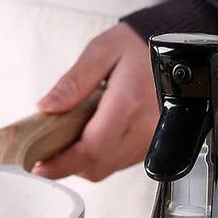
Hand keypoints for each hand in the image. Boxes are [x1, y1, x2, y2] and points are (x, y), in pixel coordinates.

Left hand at [34, 22, 158, 181]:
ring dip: (84, 162)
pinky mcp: (153, 146)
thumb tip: (48, 106)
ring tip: (70, 138)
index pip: (91, 149)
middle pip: (98, 166)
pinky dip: (101, 157)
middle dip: (69, 165)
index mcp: (128, 104)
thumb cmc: (142, 49)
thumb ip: (74, 81)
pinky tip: (93, 136)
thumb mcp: (102, 52)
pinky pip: (122, 163)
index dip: (63, 163)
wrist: (176, 56)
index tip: (40, 167)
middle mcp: (143, 129)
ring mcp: (150, 141)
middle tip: (48, 151)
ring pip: (109, 169)